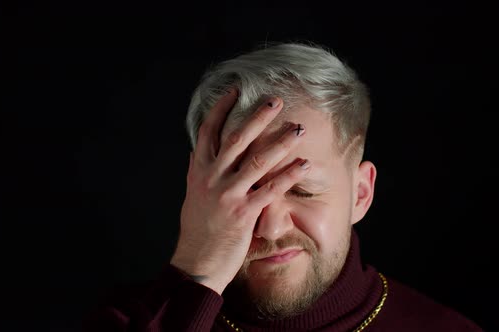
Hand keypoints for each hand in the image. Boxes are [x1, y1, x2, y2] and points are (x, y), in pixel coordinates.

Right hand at [170, 89, 310, 293]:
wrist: (196, 263)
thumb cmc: (197, 230)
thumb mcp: (193, 195)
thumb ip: (197, 171)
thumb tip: (195, 150)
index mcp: (199, 171)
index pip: (208, 131)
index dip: (222, 109)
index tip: (236, 90)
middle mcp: (211, 179)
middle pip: (236, 139)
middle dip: (257, 117)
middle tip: (275, 100)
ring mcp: (227, 195)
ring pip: (257, 161)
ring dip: (281, 142)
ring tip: (298, 129)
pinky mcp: (243, 213)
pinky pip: (271, 189)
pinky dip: (289, 175)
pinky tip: (305, 164)